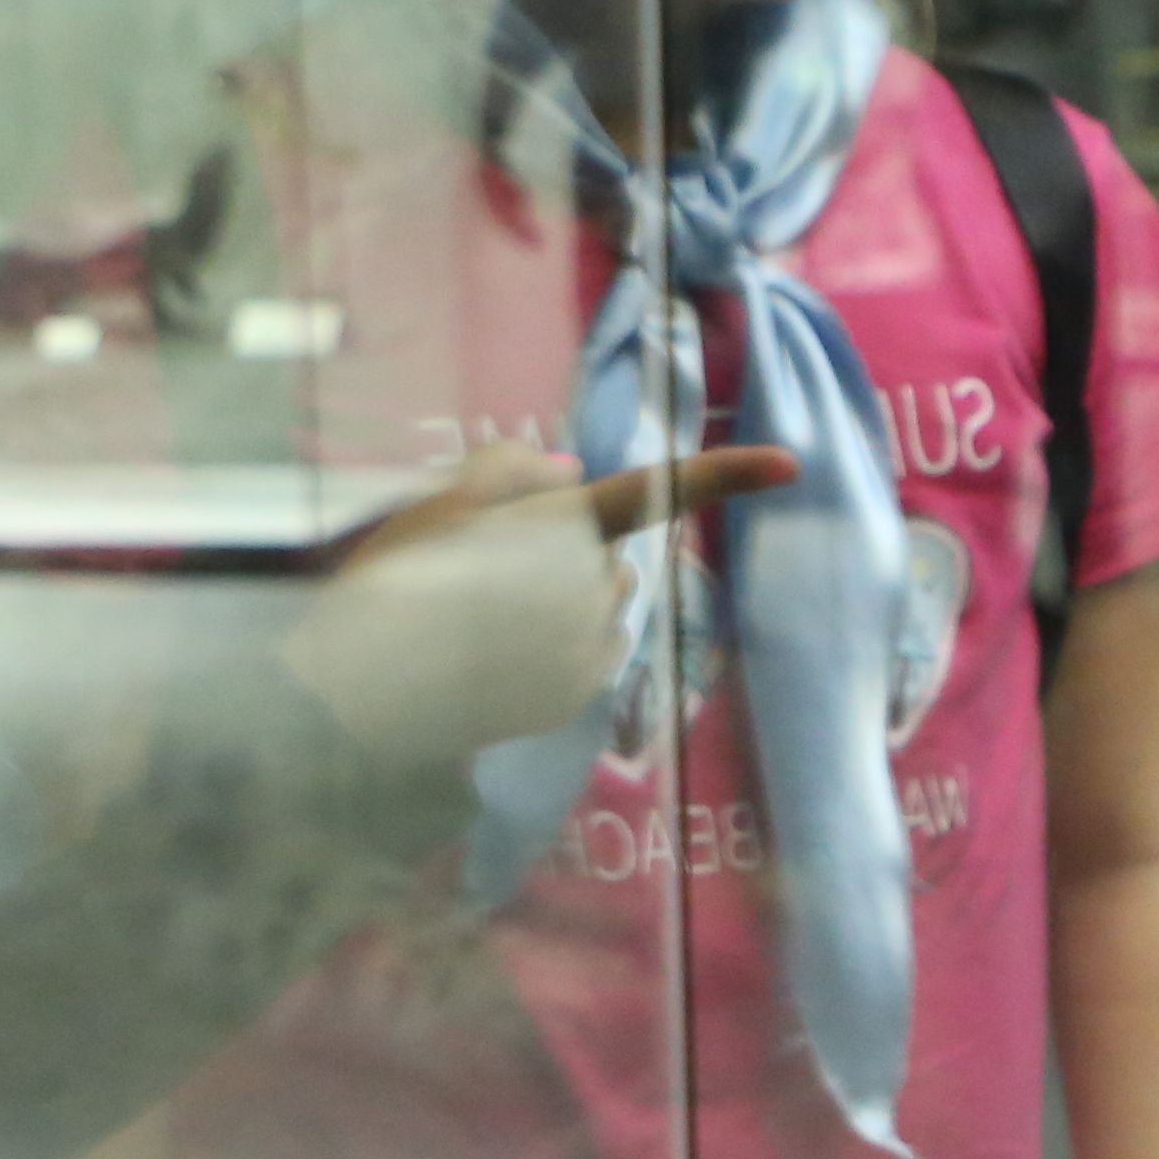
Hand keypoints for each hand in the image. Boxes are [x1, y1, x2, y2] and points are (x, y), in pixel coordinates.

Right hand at [279, 443, 797, 754]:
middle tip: (482, 573)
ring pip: (597, 607)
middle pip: (602, 557)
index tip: (791, 465)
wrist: (367, 690)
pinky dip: (554, 651)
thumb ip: (514, 470)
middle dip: (563, 557)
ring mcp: (590, 646)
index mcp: (565, 528)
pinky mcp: (579, 693)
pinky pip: (586, 655)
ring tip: (481, 620)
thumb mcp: (441, 501)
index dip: (727, 475)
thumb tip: (571, 473)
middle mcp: (593, 586)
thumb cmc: (397, 583)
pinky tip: (495, 658)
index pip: (657, 492)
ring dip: (559, 604)